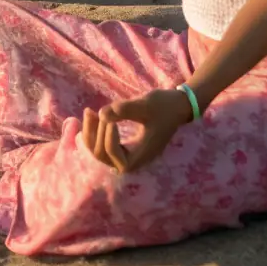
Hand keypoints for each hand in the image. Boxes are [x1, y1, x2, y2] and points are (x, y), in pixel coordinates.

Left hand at [79, 88, 194, 173]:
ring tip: (88, 112)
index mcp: (140, 156)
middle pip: (101, 155)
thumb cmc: (164, 107)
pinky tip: (92, 115)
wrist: (177, 106)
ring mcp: (127, 154)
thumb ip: (124, 110)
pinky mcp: (124, 145)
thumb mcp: (145, 105)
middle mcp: (132, 159)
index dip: (107, 135)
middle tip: (92, 111)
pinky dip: (96, 132)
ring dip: (91, 133)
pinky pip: (104, 144)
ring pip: (99, 151)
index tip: (112, 117)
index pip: (113, 154)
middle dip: (93, 134)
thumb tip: (101, 114)